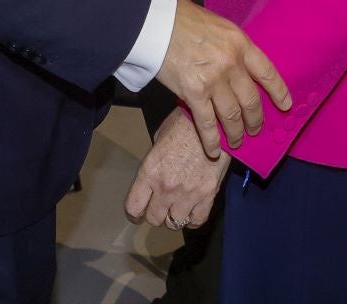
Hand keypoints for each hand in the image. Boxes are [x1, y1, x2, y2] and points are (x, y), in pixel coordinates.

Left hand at [125, 111, 229, 230]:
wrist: (212, 122)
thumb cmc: (183, 124)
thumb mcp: (158, 139)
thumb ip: (154, 163)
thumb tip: (154, 175)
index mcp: (150, 171)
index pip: (134, 207)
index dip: (134, 214)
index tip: (137, 214)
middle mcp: (166, 187)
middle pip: (154, 219)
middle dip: (155, 214)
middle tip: (159, 207)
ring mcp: (188, 193)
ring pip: (175, 223)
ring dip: (174, 217)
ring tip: (176, 208)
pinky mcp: (208, 195)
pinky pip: (197, 220)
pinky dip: (193, 219)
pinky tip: (192, 211)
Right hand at [156, 0, 290, 156]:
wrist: (158, 22)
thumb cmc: (185, 18)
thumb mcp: (219, 26)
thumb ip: (232, 47)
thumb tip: (238, 67)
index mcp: (241, 44)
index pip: (267, 73)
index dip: (278, 92)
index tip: (285, 106)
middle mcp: (232, 64)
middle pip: (251, 100)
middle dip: (255, 120)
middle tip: (255, 130)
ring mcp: (213, 80)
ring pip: (232, 116)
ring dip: (236, 133)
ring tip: (237, 141)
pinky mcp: (193, 93)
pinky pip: (207, 123)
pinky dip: (212, 140)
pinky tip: (214, 150)